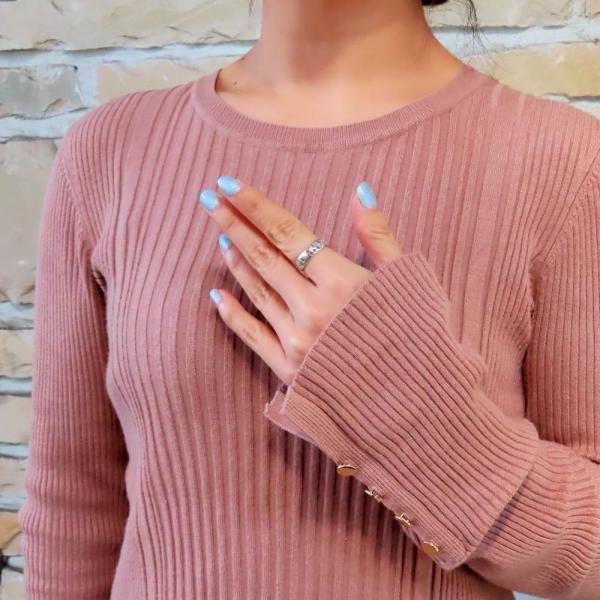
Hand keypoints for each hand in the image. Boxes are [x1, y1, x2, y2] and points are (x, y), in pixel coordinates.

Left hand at [199, 176, 402, 385]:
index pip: (287, 232)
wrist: (416, 409)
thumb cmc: (417, 339)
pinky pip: (252, 336)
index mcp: (342, 282)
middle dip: (234, 223)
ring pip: (256, 291)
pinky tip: (216, 296)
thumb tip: (360, 190)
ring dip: (235, 260)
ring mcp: (297, 342)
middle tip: (208, 199)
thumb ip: (378, 236)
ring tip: (220, 236)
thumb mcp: (406, 281)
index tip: (227, 183)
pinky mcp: (289, 371)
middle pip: (264, 256)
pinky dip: (232, 315)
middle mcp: (313, 309)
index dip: (255, 206)